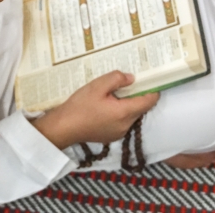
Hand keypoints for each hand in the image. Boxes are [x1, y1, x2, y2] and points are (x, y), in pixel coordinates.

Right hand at [31, 71, 158, 148]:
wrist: (63, 128)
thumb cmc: (79, 106)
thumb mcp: (97, 86)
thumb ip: (117, 79)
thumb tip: (131, 79)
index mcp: (124, 112)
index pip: (149, 101)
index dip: (152, 89)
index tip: (149, 79)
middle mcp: (125, 125)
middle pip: (141, 108)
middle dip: (137, 95)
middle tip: (126, 83)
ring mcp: (119, 133)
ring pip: (132, 115)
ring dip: (127, 104)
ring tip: (113, 94)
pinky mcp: (112, 136)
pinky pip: (123, 122)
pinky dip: (120, 113)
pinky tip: (106, 106)